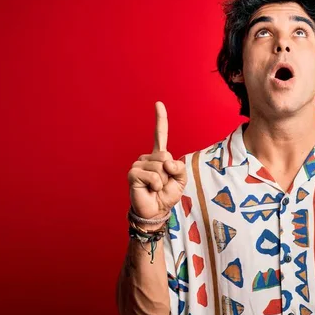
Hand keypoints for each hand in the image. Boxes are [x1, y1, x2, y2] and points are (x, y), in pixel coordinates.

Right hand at [127, 102, 186, 220]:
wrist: (156, 211)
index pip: (159, 135)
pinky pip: (152, 175)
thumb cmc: (167, 195)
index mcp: (159, 156)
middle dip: (170, 172)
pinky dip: (156, 184)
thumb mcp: (180, 180)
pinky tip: (150, 189)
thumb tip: (166, 161)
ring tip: (156, 188)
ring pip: (160, 166)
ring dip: (163, 181)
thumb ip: (179, 167)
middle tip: (163, 183)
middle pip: (166, 155)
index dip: (160, 119)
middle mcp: (147, 157)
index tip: (158, 103)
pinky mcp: (133, 173)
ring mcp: (138, 164)